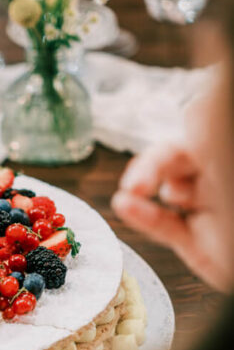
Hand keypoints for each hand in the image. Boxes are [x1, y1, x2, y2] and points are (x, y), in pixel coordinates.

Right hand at [112, 143, 229, 290]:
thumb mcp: (228, 167)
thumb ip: (213, 136)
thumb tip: (198, 107)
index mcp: (228, 160)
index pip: (198, 133)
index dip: (179, 137)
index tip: (166, 150)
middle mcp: (219, 181)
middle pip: (176, 161)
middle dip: (152, 167)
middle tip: (138, 182)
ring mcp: (208, 211)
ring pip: (168, 190)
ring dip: (146, 189)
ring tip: (136, 192)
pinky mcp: (195, 242)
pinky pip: (164, 224)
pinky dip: (143, 216)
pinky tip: (126, 207)